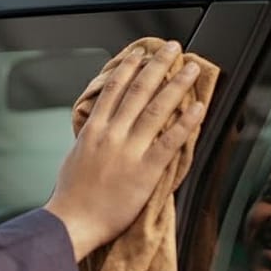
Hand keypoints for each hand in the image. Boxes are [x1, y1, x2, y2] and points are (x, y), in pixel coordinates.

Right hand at [44, 41, 204, 260]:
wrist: (73, 221)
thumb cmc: (71, 195)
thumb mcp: (75, 156)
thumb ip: (90, 137)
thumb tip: (99, 126)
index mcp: (93, 130)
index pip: (113, 89)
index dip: (128, 68)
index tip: (140, 52)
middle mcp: (111, 134)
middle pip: (138, 91)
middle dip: (157, 66)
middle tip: (173, 49)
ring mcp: (129, 151)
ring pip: (157, 109)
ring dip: (176, 85)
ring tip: (191, 69)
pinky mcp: (145, 170)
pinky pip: (170, 141)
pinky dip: (186, 122)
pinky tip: (198, 107)